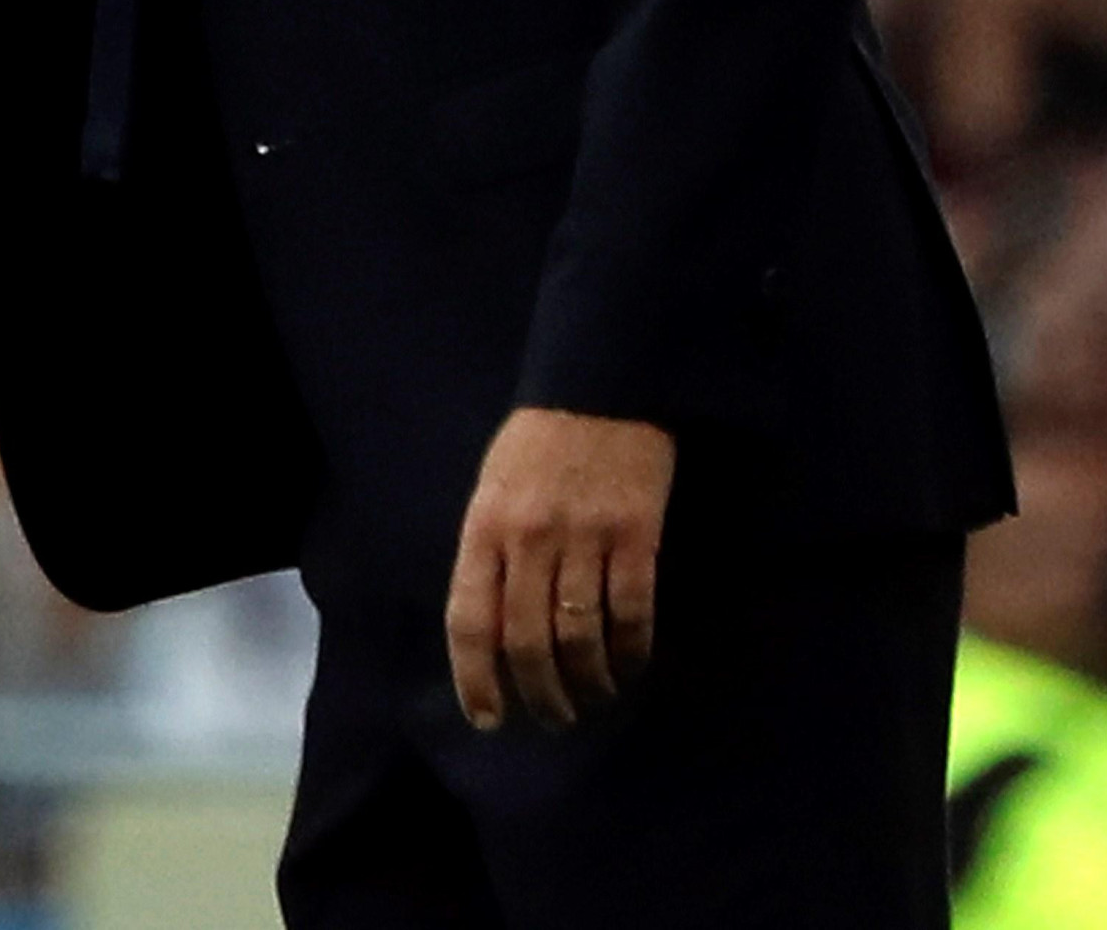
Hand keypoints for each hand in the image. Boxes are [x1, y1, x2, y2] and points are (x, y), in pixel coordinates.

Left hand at [446, 407, 673, 731]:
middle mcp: (529, 539)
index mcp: (484, 527)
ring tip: (593, 698)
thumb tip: (494, 633)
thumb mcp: (493, 491)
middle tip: (554, 718)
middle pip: (528, 642)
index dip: (475, 679)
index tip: (488, 719)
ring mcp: (584, 538)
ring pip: (580, 637)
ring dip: (588, 682)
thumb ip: (490, 556)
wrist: (599, 388)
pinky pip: (631, 613)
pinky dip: (631, 652)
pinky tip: (630, 666)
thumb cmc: (537, 444)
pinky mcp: (636, 535)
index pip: (470, 620)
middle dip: (540, 694)